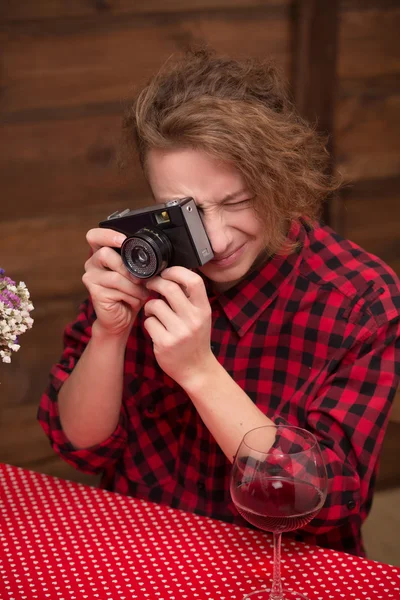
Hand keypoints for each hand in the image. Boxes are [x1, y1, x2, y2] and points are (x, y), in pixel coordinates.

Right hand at [82, 228, 149, 336]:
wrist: (122, 318)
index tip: (123, 240)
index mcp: (102, 253)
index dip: (107, 235)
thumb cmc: (131, 293)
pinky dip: (131, 295)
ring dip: (133, 286)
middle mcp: (92, 263)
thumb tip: (153, 257)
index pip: (95, 236)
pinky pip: (116, 289)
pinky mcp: (94, 292)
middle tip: (141, 278)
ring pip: (115, 275)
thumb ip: (138, 262)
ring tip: (141, 292)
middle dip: (127, 266)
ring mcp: (90, 277)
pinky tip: (133, 300)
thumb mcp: (137, 274)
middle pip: (105, 254)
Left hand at [143, 267, 213, 386]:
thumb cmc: (196, 338)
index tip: (166, 273)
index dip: (176, 272)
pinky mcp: (165, 343)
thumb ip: (190, 298)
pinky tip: (155, 327)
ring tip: (153, 312)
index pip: (194, 281)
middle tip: (150, 285)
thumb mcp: (201, 316)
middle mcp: (193, 319)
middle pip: (169, 288)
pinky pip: (148, 322)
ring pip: (154, 305)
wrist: (196, 368)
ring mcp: (179, 332)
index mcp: (204, 309)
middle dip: (155, 283)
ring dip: (149, 306)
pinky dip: (148, 322)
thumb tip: (171, 274)